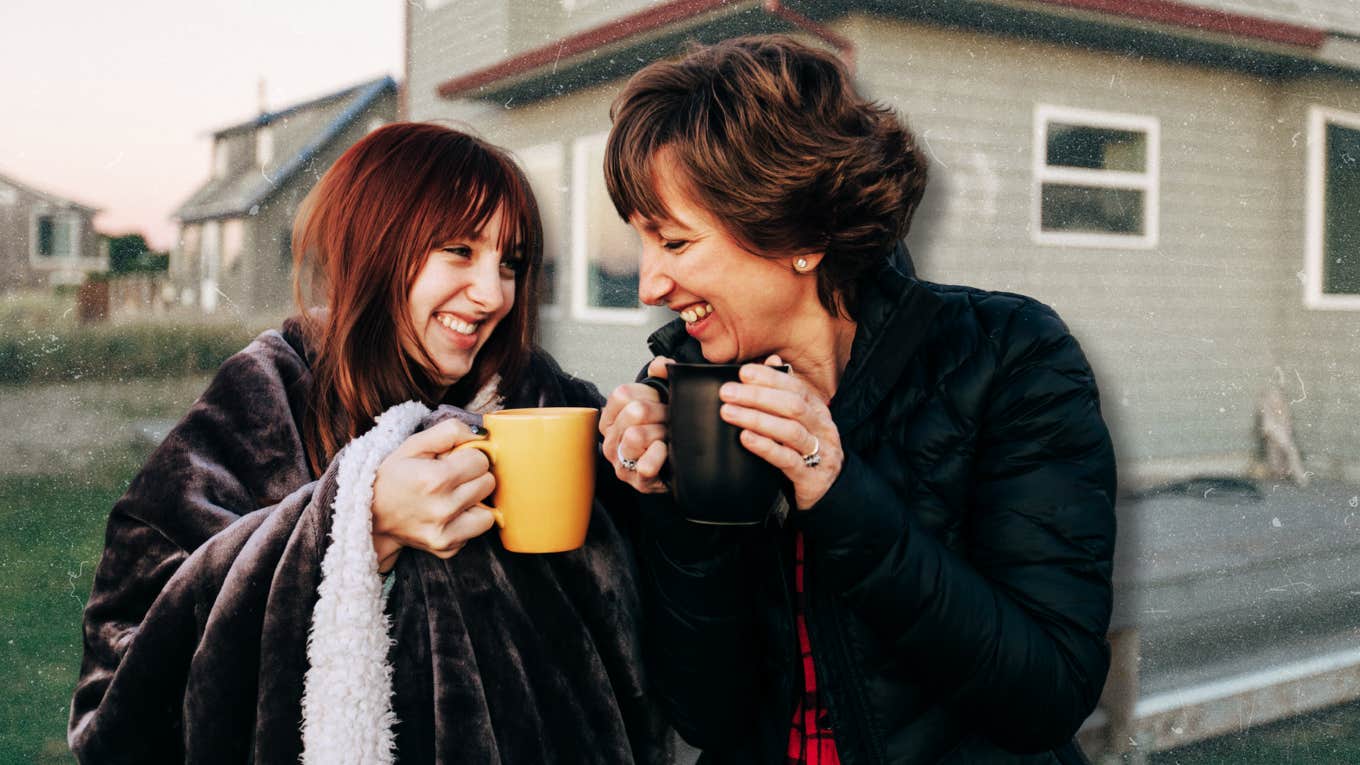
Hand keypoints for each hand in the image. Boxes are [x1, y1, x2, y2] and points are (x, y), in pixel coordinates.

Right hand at [370, 418, 497, 571]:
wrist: (370, 517)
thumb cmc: (393, 477)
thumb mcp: (413, 445)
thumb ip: (449, 431)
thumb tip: (481, 435)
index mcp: (435, 479)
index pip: (481, 461)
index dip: (468, 457)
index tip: (453, 462)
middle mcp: (442, 508)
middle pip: (488, 484)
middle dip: (474, 478)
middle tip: (452, 479)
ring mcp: (445, 533)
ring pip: (488, 513)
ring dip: (474, 503)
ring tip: (452, 498)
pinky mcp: (447, 548)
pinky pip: (475, 532)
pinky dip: (466, 523)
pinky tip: (446, 516)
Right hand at [600, 356, 672, 493]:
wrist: (678, 463)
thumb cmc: (664, 428)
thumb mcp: (661, 398)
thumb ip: (661, 374)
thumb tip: (660, 364)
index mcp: (611, 417)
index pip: (623, 394)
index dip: (648, 393)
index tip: (659, 401)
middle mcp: (610, 440)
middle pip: (634, 412)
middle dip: (660, 413)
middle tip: (669, 420)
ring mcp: (620, 462)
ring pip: (636, 436)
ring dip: (661, 434)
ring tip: (668, 436)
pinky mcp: (636, 481)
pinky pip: (646, 465)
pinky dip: (659, 456)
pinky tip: (665, 452)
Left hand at [719, 355, 842, 509]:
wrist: (827, 491)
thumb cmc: (805, 450)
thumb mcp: (798, 420)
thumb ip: (784, 392)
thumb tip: (772, 360)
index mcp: (817, 410)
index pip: (795, 387)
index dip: (770, 378)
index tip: (743, 372)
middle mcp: (822, 427)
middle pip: (792, 405)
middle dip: (758, 396)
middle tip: (727, 392)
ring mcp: (820, 452)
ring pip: (790, 430)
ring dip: (757, 418)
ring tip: (729, 413)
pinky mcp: (811, 477)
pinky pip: (788, 459)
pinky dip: (765, 446)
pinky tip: (746, 438)